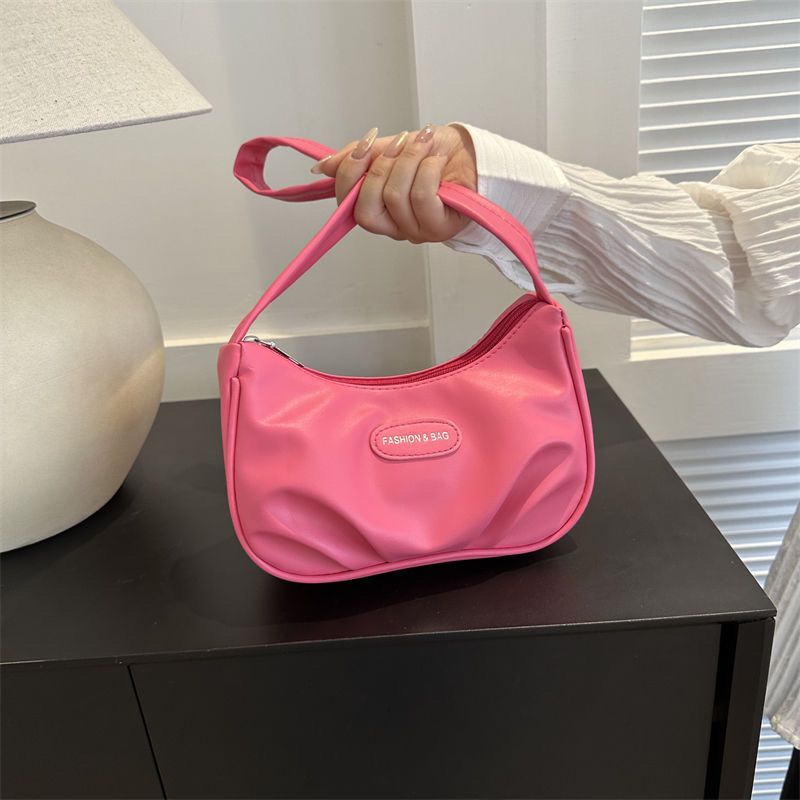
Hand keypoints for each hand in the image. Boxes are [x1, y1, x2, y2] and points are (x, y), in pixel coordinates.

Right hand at [309, 123, 476, 243]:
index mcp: (378, 210)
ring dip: (408, 160)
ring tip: (424, 142)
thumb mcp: (392, 149)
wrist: (475, 155)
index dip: (349, 174)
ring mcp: (417, 230)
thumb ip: (360, 157)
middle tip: (399, 142)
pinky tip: (437, 159)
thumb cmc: (435, 155)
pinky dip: (428, 170)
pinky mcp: (440, 226)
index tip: (364, 144)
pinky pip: (421, 197)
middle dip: (379, 168)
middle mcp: (395, 226)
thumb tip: (322, 166)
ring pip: (395, 197)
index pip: (347, 205)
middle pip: (366, 209)